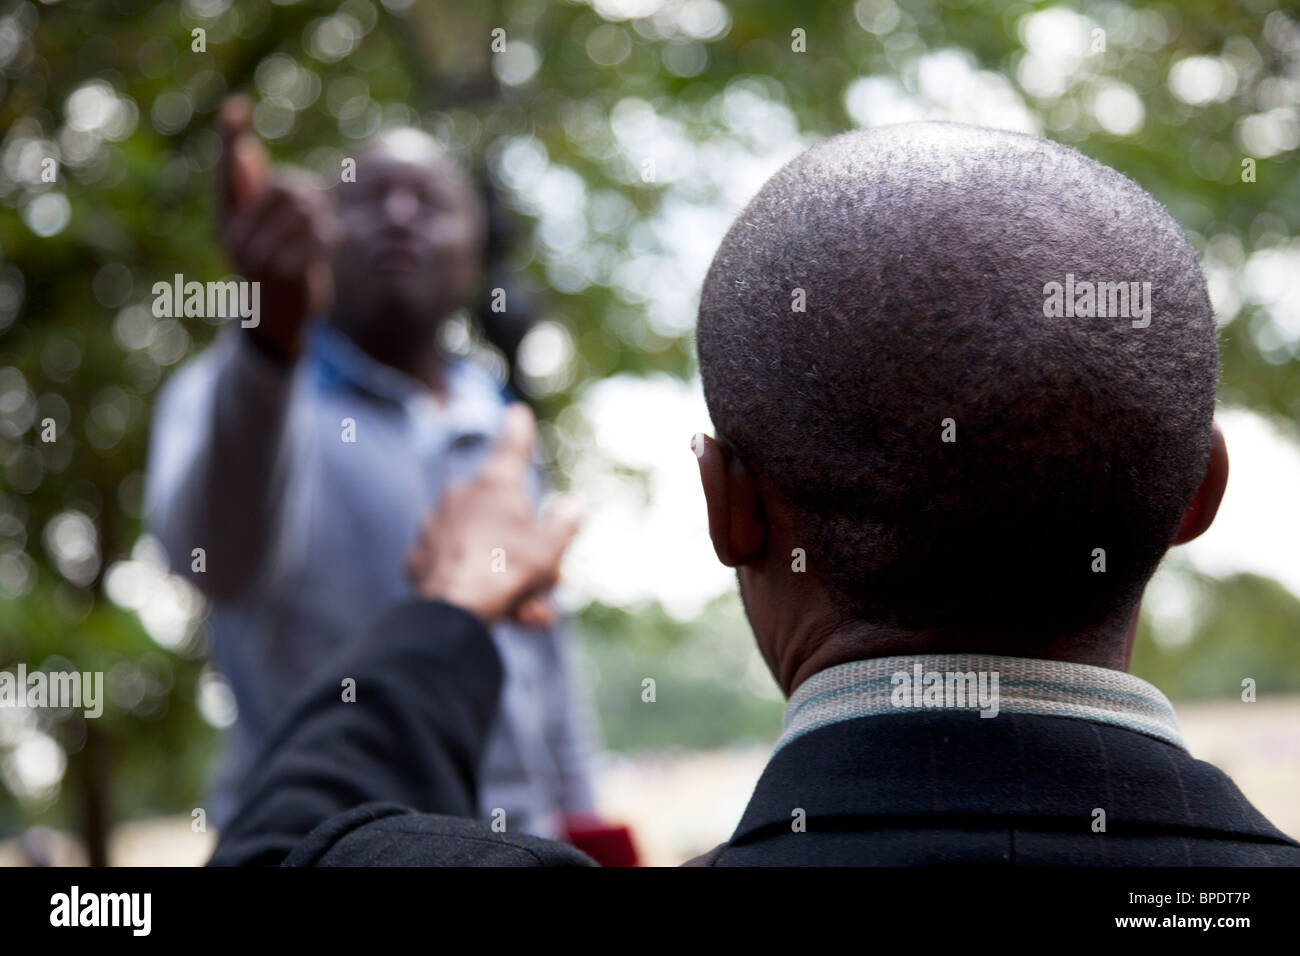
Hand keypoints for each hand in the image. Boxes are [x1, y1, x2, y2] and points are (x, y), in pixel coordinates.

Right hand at [217, 95, 340, 361]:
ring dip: (324, 212)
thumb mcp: (257, 228)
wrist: (276, 322)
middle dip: (309, 190)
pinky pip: (320, 236)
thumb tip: (243, 148)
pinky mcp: (288, 274)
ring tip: (323, 224)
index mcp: (227, 220)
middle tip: (318, 203)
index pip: (227, 172)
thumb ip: (252, 192)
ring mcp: (261, 257)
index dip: (231, 138)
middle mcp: (237, 236)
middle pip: (285, 185)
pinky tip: (331, 241)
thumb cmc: (270, 263)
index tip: (237, 105)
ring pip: (306, 208)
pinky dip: (331, 235)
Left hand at [405, 404, 581, 624]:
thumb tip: (574, 505)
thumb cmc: (507, 572)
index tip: (517, 412)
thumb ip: (565, 523)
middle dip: (525, 551)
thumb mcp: (551, 548)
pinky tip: (485, 608)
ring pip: (479, 547)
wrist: (453, 610)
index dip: (518, 430)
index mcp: (494, 486)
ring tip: (522, 610)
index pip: (511, 449)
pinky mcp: (417, 558)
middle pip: (502, 519)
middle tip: (543, 583)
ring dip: (503, 576)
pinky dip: (470, 586)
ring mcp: (433, 526)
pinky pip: (453, 568)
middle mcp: (460, 496)